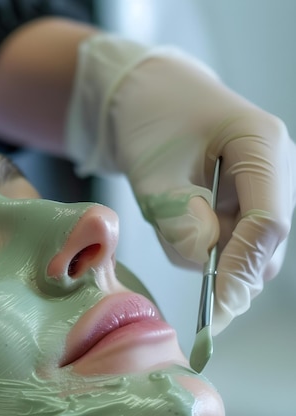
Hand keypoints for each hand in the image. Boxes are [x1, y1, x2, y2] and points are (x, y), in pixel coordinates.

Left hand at [66, 34, 294, 333]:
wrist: (145, 99)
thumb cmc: (150, 123)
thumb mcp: (154, 172)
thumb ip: (179, 219)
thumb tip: (204, 266)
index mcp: (262, 147)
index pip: (268, 224)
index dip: (241, 271)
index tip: (217, 311)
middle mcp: (274, 171)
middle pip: (264, 245)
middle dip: (225, 270)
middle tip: (185, 282)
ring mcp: (262, 189)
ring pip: (244, 250)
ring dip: (205, 255)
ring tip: (167, 213)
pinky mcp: (244, 203)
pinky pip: (226, 242)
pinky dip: (198, 245)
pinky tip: (175, 214)